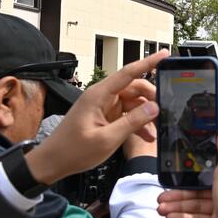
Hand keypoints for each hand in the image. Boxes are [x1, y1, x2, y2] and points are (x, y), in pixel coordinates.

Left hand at [25, 50, 168, 184]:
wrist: (52, 163)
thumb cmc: (73, 150)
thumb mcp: (107, 139)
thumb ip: (132, 122)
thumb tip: (154, 107)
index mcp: (99, 95)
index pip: (128, 73)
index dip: (148, 62)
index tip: (164, 54)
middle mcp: (102, 96)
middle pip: (134, 87)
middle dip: (151, 98)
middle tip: (164, 111)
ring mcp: (104, 106)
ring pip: (133, 102)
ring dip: (146, 114)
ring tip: (156, 129)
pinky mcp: (105, 116)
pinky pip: (127, 114)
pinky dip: (138, 123)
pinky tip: (147, 136)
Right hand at [156, 127, 217, 217]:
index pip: (208, 170)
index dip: (190, 172)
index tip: (173, 175)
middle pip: (199, 188)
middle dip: (178, 192)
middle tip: (161, 195)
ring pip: (196, 204)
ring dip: (177, 205)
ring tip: (161, 208)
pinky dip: (183, 217)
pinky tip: (170, 217)